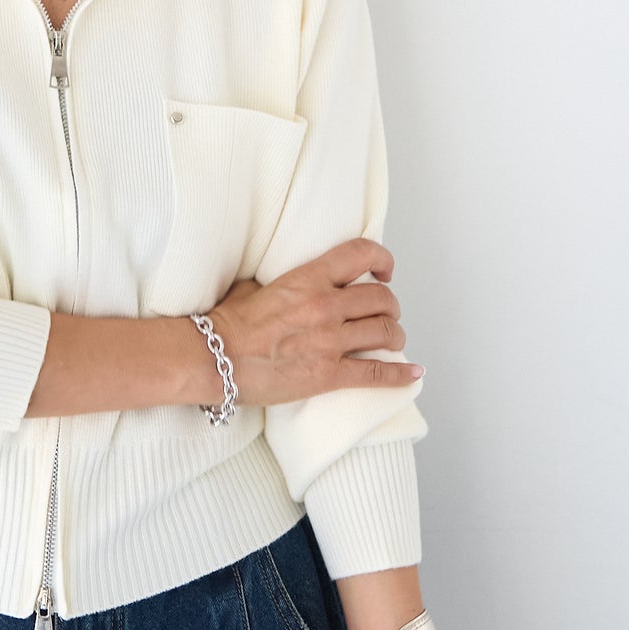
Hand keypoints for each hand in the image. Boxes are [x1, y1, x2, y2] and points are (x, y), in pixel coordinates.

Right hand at [207, 238, 422, 405]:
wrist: (215, 359)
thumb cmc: (227, 324)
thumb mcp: (255, 286)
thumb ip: (286, 282)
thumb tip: (297, 284)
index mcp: (308, 279)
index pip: (360, 254)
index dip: (381, 258)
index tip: (384, 269)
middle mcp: (325, 306)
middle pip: (381, 298)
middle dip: (389, 305)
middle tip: (385, 312)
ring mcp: (329, 342)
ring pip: (385, 331)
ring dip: (394, 334)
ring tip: (391, 338)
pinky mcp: (329, 375)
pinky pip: (376, 373)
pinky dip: (400, 375)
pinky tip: (413, 373)